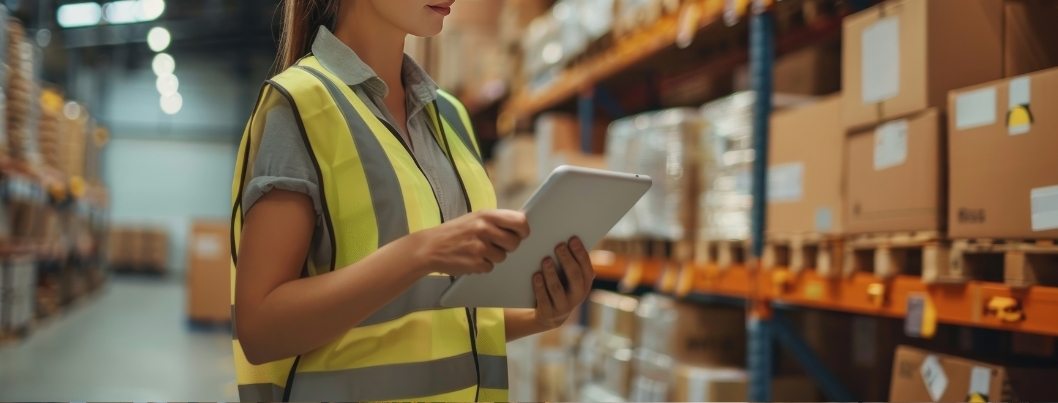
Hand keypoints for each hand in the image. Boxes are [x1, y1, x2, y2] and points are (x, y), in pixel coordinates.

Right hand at [410, 209, 529, 275]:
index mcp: (486, 215)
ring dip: (493, 257)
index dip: (523, 230)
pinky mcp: (475, 263)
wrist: (429, 247)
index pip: (520, 221)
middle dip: (508, 246)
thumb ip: (496, 220)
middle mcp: (484, 228)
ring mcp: (479, 246)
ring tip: (477, 251)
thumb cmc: (455, 232)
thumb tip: (521, 224)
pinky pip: (490, 267)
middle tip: (495, 245)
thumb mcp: (475, 218)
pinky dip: (482, 266)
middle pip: (514, 242)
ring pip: (503, 257)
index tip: (521, 234)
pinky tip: (470, 259)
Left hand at [531, 236, 594, 329]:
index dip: (580, 253)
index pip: (586, 267)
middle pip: (574, 277)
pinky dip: (539, 287)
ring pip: (557, 288)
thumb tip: (568, 239)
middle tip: (559, 245)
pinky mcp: (548, 313)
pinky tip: (535, 275)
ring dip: (551, 273)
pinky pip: (543, 299)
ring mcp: (563, 306)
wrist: (550, 314)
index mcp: (585, 284)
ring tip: (545, 259)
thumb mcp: (569, 278)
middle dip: (567, 260)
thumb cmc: (560, 286)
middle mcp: (578, 296)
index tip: (572, 238)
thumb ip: (571, 263)